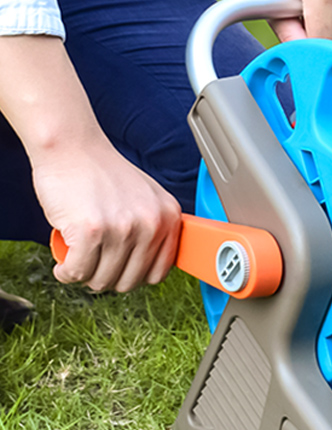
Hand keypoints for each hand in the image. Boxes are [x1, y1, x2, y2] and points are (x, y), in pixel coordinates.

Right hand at [33, 139, 181, 292]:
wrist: (72, 148)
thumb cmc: (102, 173)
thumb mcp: (145, 198)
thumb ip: (153, 228)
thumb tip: (151, 266)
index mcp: (168, 216)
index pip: (159, 272)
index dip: (134, 276)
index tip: (119, 272)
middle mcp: (151, 223)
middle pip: (130, 282)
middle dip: (107, 279)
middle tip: (92, 264)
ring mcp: (123, 229)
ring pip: (102, 281)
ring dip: (84, 276)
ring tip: (77, 260)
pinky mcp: (92, 231)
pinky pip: (78, 272)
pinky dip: (66, 273)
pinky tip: (64, 264)